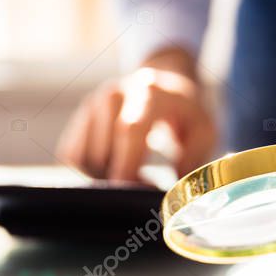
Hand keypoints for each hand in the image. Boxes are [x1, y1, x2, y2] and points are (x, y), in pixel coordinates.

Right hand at [56, 47, 215, 181]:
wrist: (162, 78)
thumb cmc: (185, 112)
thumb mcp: (203, 131)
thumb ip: (192, 162)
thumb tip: (174, 198)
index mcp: (148, 94)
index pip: (130, 130)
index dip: (126, 165)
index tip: (127, 194)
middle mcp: (114, 95)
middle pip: (103, 152)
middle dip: (116, 181)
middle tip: (140, 191)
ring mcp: (92, 105)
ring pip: (82, 159)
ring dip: (101, 178)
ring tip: (130, 178)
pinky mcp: (79, 119)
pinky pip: (72, 157)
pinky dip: (86, 172)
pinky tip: (111, 172)